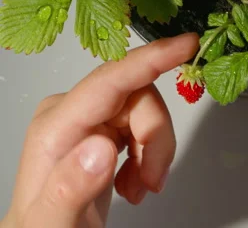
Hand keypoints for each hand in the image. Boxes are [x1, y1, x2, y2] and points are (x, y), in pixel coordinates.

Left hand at [0, 33, 198, 227]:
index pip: (110, 81)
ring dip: (155, 153)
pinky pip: (146, 128)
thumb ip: (70, 186)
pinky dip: (150, 158)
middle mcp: (75, 112)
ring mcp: (92, 119)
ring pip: (148, 114)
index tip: (186, 45)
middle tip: (154, 179)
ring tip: (140, 187)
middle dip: (157, 139)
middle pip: (139, 99)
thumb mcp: (53, 222)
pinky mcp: (106, 129)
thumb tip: (101, 147)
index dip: (151, 60)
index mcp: (57, 125)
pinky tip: (134, 182)